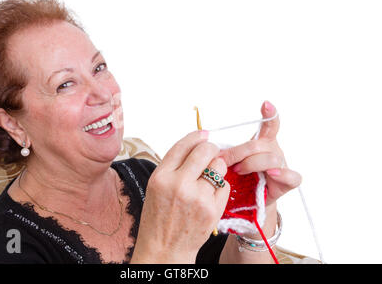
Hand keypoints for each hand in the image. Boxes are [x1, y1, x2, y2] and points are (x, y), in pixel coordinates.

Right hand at [132, 131, 229, 262]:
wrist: (164, 248)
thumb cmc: (159, 216)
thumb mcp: (156, 186)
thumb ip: (174, 166)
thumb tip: (197, 143)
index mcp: (161, 176)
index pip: (183, 145)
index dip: (196, 136)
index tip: (204, 134)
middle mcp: (178, 184)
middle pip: (205, 150)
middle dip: (211, 148)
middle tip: (211, 154)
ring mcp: (197, 197)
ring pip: (219, 166)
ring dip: (217, 167)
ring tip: (209, 178)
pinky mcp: (212, 209)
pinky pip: (225, 185)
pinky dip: (220, 187)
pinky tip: (210, 196)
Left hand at [219, 101, 301, 206]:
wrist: (246, 202)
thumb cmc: (238, 179)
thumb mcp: (229, 163)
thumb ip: (223, 153)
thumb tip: (208, 148)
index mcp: (261, 143)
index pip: (268, 125)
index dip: (270, 114)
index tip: (266, 103)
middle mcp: (273, 151)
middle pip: (259, 144)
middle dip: (238, 152)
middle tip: (223, 162)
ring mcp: (281, 166)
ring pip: (272, 158)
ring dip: (252, 163)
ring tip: (239, 171)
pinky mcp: (286, 183)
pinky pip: (292, 176)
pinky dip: (282, 174)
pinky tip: (271, 174)